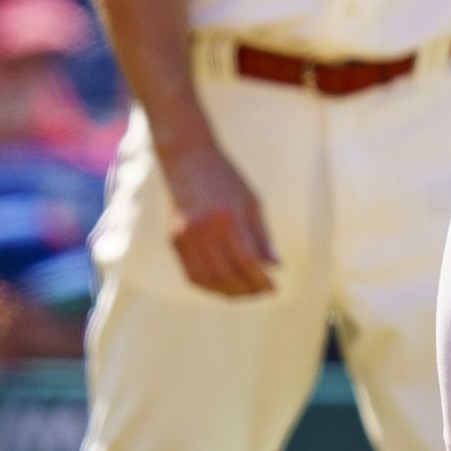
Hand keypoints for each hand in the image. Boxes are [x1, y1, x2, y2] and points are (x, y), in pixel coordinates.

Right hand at [161, 137, 275, 297]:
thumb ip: (262, 237)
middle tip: (261, 292)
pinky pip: (191, 274)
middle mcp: (203, 230)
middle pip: (227, 275)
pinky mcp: (174, 240)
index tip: (274, 288)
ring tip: (244, 292)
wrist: (187, 157)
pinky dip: (208, 286)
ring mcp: (185, 236)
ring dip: (228, 292)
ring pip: (207, 280)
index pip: (246, 261)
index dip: (261, 280)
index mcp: (227, 218)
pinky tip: (223, 286)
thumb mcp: (251, 202)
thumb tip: (277, 267)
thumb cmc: (225, 178)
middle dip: (247, 289)